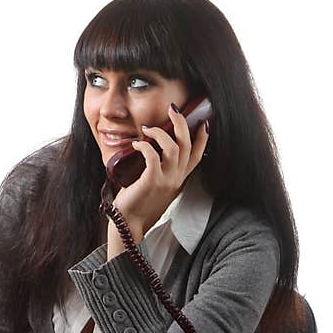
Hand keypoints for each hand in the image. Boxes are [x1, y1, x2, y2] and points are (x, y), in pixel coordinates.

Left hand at [111, 103, 208, 240]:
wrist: (129, 223)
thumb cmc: (139, 203)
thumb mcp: (157, 185)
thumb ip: (161, 170)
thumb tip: (153, 149)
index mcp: (179, 179)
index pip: (198, 155)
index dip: (203, 138)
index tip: (203, 122)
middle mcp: (176, 179)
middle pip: (187, 145)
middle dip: (182, 123)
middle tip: (173, 110)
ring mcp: (166, 180)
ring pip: (174, 148)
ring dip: (160, 133)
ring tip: (148, 128)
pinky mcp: (152, 181)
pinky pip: (153, 156)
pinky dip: (145, 146)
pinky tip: (136, 144)